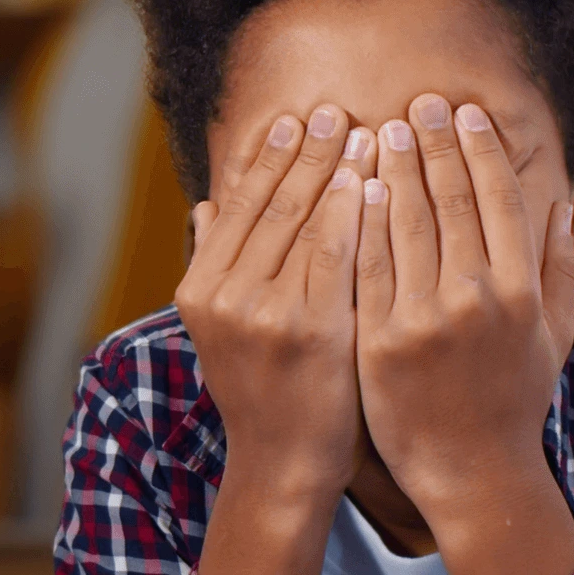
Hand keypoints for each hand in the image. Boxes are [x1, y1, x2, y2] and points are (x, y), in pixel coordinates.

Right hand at [176, 105, 376, 507]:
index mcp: (200, 288)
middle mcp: (224, 295)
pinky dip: (353, 212)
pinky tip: (373, 180)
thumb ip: (215, 262)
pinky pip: (336, 255)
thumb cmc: (266, 392)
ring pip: (304, 221)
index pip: (237, 205)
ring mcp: (264, 313)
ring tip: (363, 129)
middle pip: (271, 203)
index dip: (268, 158)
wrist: (284, 465)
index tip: (293, 119)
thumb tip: (204, 203)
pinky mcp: (310, 330)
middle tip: (334, 109)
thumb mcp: (223, 329)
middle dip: (305, 151)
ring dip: (334, 169)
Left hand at [354, 94, 573, 522]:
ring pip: (406, 224)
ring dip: (395, 168)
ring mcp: (424, 319)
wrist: (472, 473)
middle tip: (419, 102)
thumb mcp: (553, 338)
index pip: (499, 200)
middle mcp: (476, 298)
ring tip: (385, 128)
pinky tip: (355, 186)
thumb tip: (561, 209)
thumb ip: (557, 272)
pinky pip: (367, 268)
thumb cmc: (516, 404)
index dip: (480, 151)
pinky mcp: (379, 341)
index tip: (465, 113)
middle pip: (451, 201)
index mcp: (521, 291)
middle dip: (435, 144)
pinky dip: (362, 222)